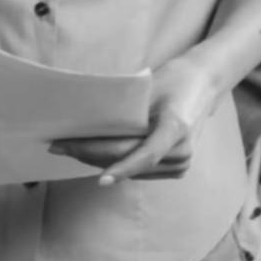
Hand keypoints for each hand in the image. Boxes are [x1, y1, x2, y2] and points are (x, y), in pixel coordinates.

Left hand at [51, 53, 216, 182]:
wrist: (204, 84)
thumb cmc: (173, 81)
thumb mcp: (148, 89)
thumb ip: (125, 110)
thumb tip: (85, 121)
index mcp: (177, 128)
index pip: (146, 155)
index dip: (122, 168)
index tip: (101, 180)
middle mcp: (182, 151)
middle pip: (129, 159)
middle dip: (89, 155)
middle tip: (57, 146)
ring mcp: (181, 163)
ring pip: (131, 169)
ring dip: (97, 161)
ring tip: (66, 149)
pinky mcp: (176, 169)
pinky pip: (139, 170)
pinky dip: (114, 164)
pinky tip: (88, 155)